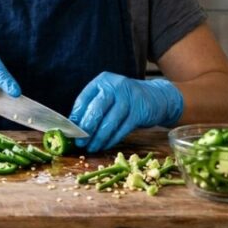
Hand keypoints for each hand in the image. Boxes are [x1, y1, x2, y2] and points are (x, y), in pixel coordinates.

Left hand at [68, 72, 183, 152]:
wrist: (157, 97)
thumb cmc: (126, 99)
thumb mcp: (109, 96)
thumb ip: (93, 107)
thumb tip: (75, 127)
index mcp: (103, 81)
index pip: (84, 99)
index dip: (76, 116)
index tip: (70, 131)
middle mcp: (115, 86)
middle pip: (97, 109)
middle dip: (87, 128)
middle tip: (80, 142)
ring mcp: (129, 97)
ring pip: (110, 121)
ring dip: (99, 137)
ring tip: (92, 147)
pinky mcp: (139, 111)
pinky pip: (122, 128)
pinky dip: (112, 139)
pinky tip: (105, 145)